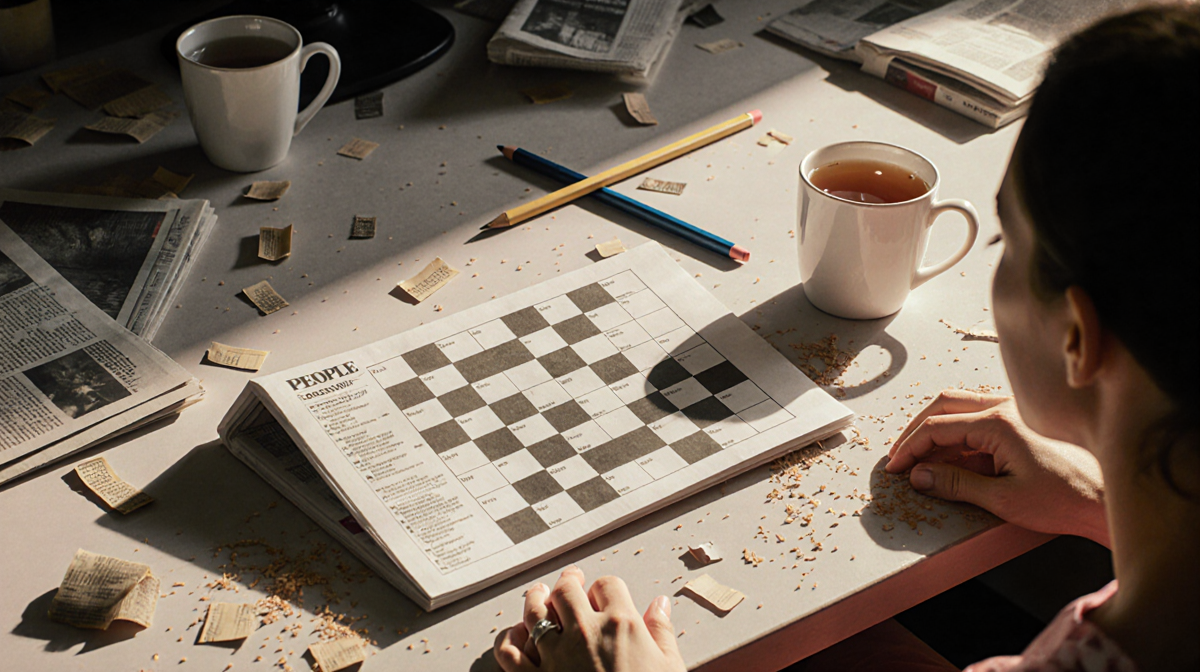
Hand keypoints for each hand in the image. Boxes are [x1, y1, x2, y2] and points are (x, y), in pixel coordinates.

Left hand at [493, 566, 685, 671]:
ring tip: (539, 594)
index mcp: (620, 624)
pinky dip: (508, 639)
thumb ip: (662, 631)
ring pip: (534, 611)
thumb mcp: (669, 666)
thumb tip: (660, 605)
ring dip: (535, 598)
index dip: (605, 587)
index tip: (604, 593)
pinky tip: (514, 634)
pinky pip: (510, 653)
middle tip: (570, 580)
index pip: (607, 585)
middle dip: (568, 581)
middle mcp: (584, 632)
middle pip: (567, 589)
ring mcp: (556, 655)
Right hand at [886, 390, 1108, 545]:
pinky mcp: (1023, 423)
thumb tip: (919, 476)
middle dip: (916, 430)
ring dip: (937, 430)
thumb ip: (955, 484)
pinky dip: (958, 436)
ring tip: (921, 459)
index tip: (895, 468)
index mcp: (998, 424)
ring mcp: (1016, 412)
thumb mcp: (1003, 498)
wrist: (1108, 500)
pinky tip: (952, 459)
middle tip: (900, 457)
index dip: (909, 448)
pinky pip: (979, 419)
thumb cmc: (1065, 500)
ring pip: (962, 408)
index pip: (937, 427)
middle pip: (944, 405)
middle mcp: (1006, 409)